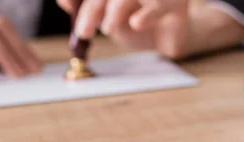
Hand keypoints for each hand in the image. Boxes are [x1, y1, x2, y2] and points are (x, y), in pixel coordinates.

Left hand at [57, 0, 243, 58]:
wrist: (170, 37)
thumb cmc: (136, 21)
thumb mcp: (108, 18)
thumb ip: (88, 10)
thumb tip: (65, 3)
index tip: (66, 5)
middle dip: (93, 8)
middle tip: (83, 31)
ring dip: (115, 9)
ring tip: (107, 29)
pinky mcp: (178, 2)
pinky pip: (160, 5)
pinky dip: (148, 14)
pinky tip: (136, 23)